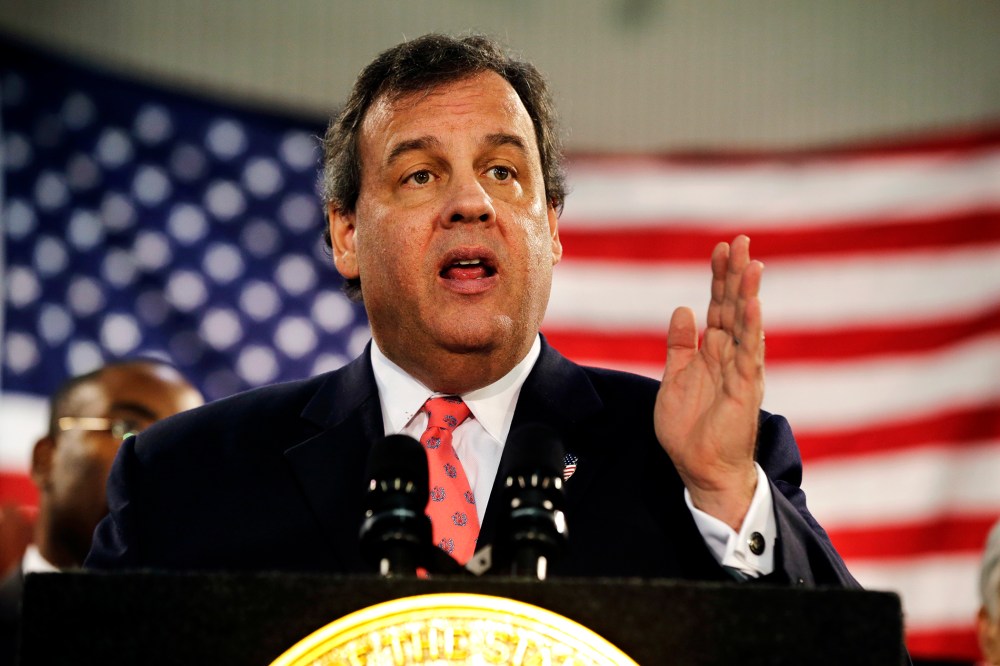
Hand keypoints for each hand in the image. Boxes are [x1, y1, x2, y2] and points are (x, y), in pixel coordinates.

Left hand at [654, 235, 764, 529]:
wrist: (701, 469)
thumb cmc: (690, 429)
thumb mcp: (675, 378)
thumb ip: (680, 345)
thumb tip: (683, 310)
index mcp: (712, 351)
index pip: (717, 306)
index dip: (718, 278)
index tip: (720, 249)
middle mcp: (730, 355)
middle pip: (734, 306)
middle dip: (735, 274)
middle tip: (740, 241)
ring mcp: (741, 370)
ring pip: (746, 324)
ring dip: (748, 293)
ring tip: (752, 263)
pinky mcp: (745, 388)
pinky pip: (749, 353)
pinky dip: (751, 328)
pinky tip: (753, 305)